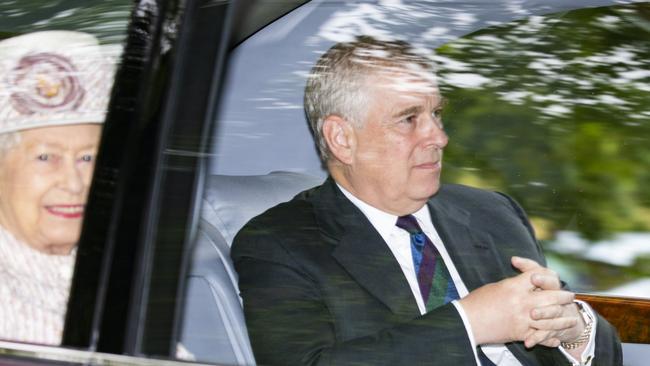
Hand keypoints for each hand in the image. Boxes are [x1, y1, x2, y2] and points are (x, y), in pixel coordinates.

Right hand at [459, 257, 575, 344]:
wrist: (467, 322)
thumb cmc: (477, 302)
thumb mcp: (496, 287)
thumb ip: (514, 285)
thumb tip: (526, 284)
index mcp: (514, 287)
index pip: (539, 276)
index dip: (548, 275)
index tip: (554, 278)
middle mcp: (522, 302)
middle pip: (552, 296)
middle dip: (564, 296)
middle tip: (569, 296)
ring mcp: (523, 319)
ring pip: (551, 319)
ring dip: (563, 318)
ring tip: (571, 318)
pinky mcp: (520, 334)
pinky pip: (541, 336)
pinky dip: (550, 338)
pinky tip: (556, 338)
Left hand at [515, 257, 586, 347]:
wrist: (565, 315)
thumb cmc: (545, 292)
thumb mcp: (538, 277)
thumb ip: (527, 267)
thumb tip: (513, 259)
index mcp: (553, 284)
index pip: (551, 277)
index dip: (543, 277)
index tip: (533, 277)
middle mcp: (558, 298)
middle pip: (555, 296)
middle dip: (544, 298)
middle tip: (532, 298)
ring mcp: (558, 314)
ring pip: (554, 314)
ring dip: (544, 316)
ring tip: (532, 316)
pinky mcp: (555, 330)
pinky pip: (548, 334)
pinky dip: (538, 339)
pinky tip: (528, 342)